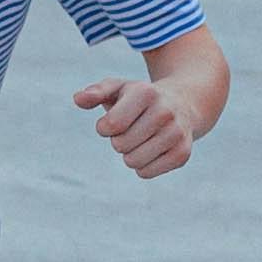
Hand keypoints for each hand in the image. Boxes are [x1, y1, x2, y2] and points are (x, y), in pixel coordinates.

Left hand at [75, 73, 195, 179]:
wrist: (183, 104)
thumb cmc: (140, 98)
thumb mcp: (118, 88)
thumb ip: (95, 92)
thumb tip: (78, 99)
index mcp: (146, 93)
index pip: (111, 125)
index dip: (104, 127)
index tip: (113, 120)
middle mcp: (165, 112)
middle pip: (120, 145)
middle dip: (119, 140)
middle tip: (132, 129)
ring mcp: (176, 133)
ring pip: (133, 162)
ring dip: (130, 154)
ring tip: (142, 139)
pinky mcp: (182, 154)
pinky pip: (146, 173)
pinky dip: (142, 166)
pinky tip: (152, 149)